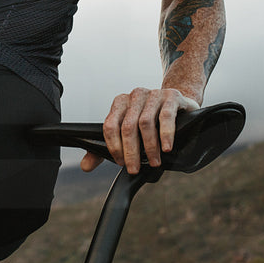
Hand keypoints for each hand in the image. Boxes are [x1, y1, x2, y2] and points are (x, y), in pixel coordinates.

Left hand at [82, 87, 199, 174]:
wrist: (178, 107)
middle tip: (134, 168)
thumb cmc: (150, 123)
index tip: (120, 163)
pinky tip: (167, 148)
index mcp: (120, 103)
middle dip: (131, 151)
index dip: (114, 146)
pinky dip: (165, 134)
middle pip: (127, 126)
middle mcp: (135, 95)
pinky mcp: (171, 96)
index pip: (110, 125)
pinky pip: (166, 116)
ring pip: (146, 122)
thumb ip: (104, 150)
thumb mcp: (127, 135)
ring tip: (154, 162)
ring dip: (149, 146)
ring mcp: (153, 94)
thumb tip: (85, 167)